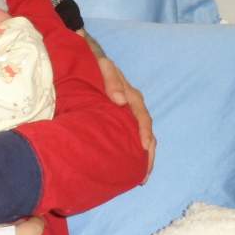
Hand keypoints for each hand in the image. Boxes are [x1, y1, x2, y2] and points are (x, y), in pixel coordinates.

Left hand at [80, 30, 155, 182]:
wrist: (87, 58)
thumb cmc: (96, 63)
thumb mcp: (104, 66)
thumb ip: (111, 81)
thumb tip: (121, 100)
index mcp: (131, 96)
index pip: (142, 118)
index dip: (144, 133)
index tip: (145, 148)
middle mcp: (132, 106)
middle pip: (145, 132)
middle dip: (148, 154)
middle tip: (144, 175)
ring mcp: (126, 114)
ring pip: (139, 137)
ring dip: (142, 157)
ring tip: (140, 177)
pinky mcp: (118, 119)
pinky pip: (128, 136)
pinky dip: (131, 151)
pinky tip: (127, 165)